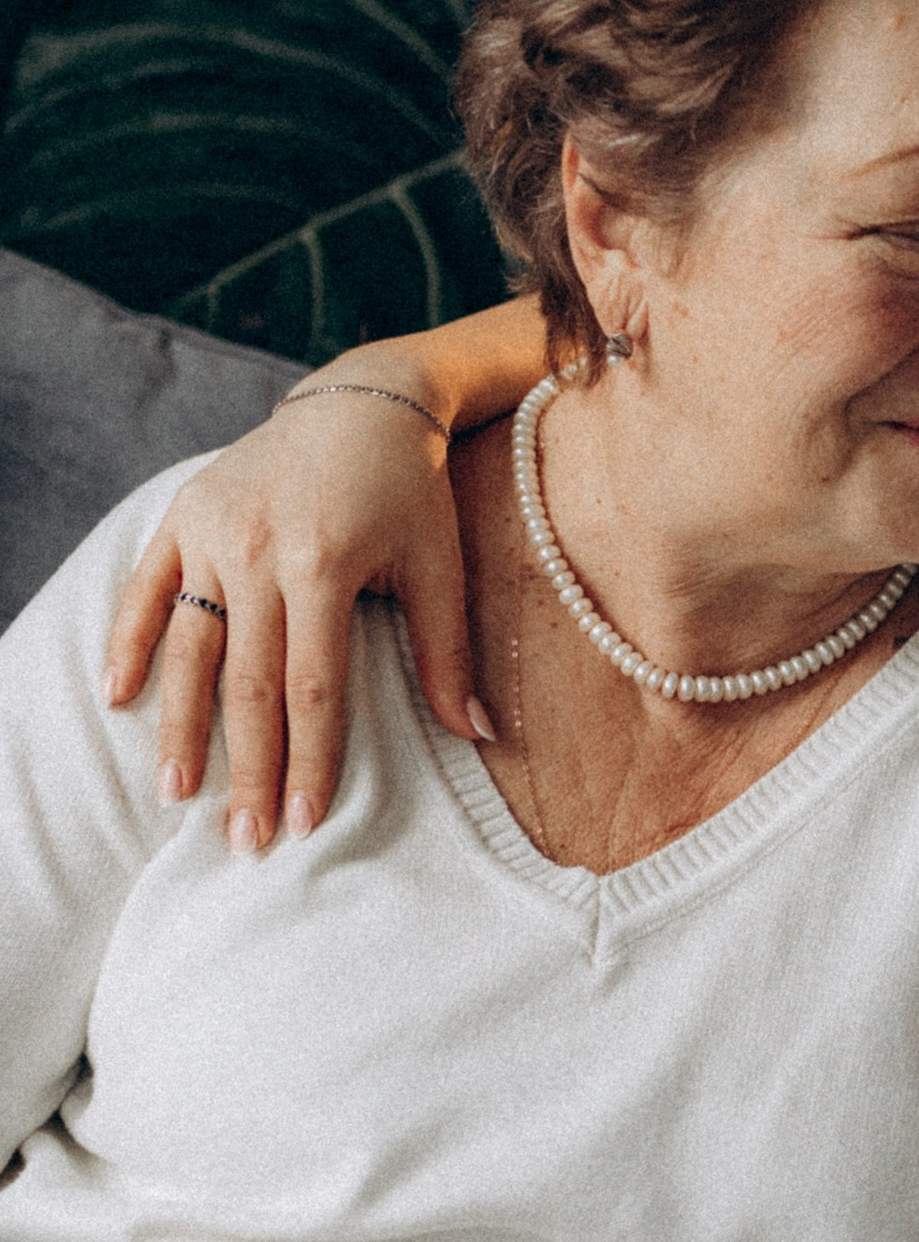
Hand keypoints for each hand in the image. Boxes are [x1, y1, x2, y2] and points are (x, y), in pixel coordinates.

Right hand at [103, 385, 480, 847]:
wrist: (361, 402)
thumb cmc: (410, 490)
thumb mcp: (439, 564)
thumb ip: (447, 651)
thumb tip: (477, 735)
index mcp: (323, 563)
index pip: (312, 688)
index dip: (309, 760)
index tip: (307, 824)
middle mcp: (257, 550)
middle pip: (247, 682)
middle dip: (247, 768)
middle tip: (246, 839)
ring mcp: (212, 532)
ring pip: (190, 647)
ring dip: (181, 725)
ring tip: (177, 794)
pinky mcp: (183, 516)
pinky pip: (147, 589)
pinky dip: (127, 641)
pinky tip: (118, 697)